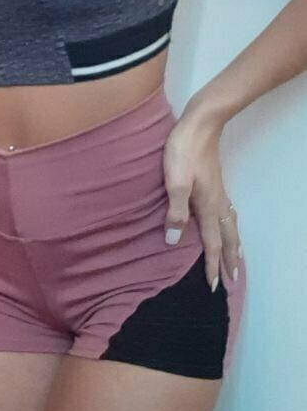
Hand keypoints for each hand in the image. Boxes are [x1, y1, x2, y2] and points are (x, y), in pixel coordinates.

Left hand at [162, 106, 242, 290]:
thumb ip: (175, 211)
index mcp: (208, 206)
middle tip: (232, 279)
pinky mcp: (214, 183)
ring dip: (233, 243)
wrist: (200, 123)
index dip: (213, 265)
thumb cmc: (184, 151)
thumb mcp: (174, 182)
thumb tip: (174, 241)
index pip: (212, 243)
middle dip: (229, 259)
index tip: (215, 286)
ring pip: (230, 224)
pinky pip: (226, 213)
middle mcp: (217, 202)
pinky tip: (224, 222)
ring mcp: (218, 192)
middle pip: (227, 237)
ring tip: (236, 256)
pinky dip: (229, 226)